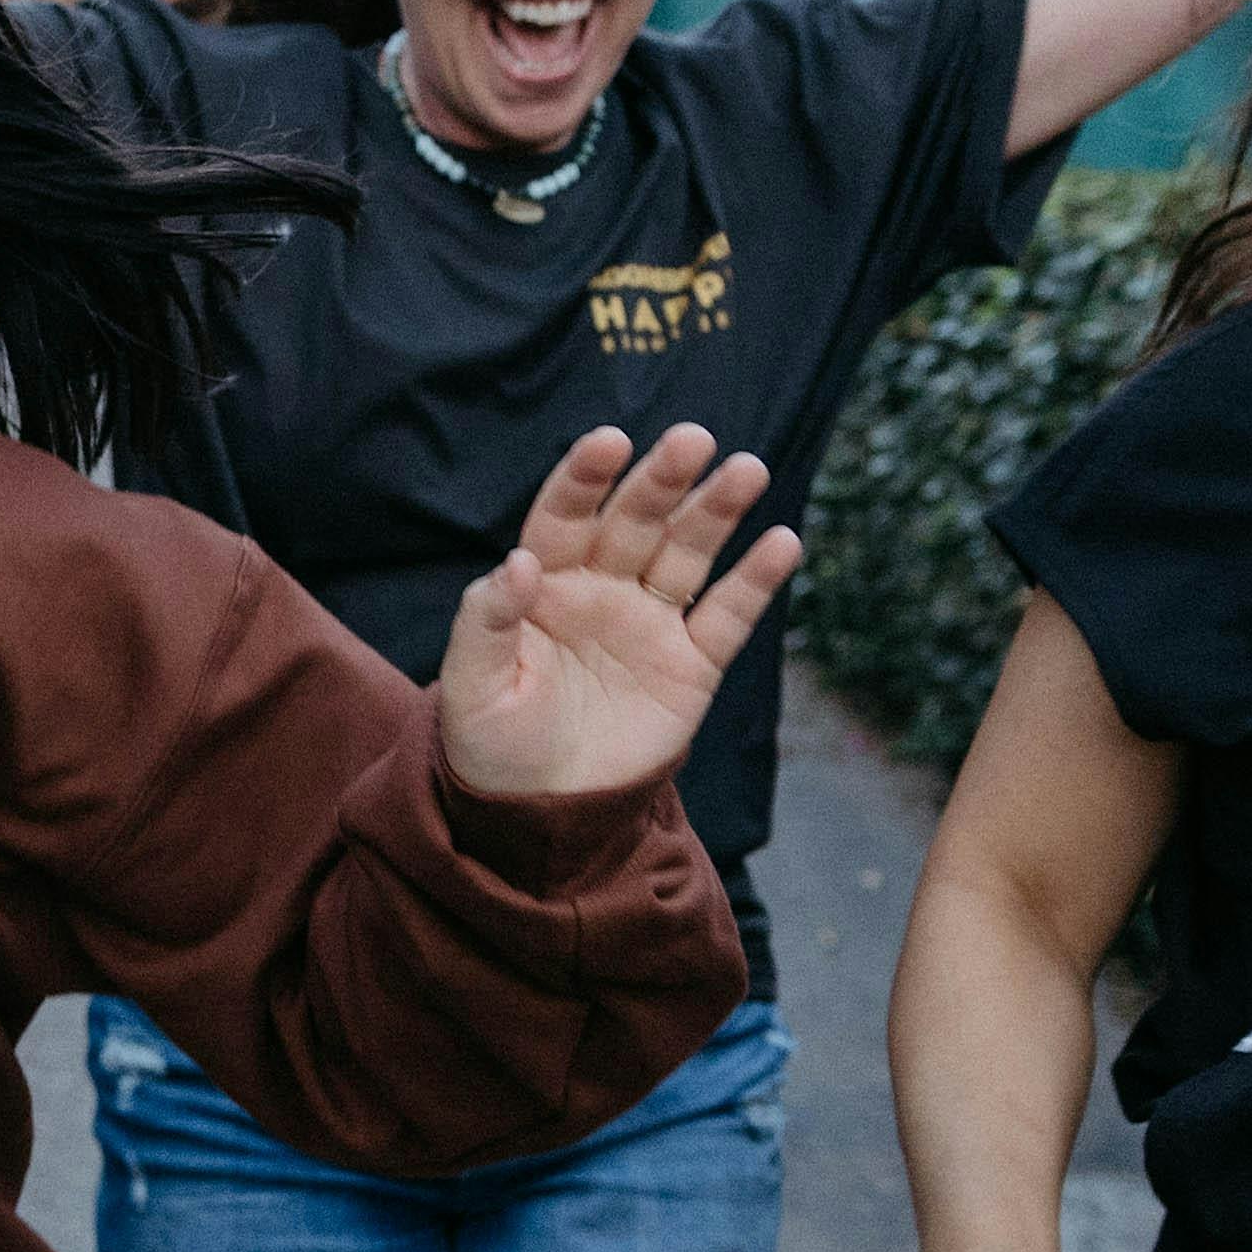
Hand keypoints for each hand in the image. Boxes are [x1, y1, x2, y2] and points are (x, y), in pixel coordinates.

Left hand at [428, 423, 797, 802]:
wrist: (542, 814)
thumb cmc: (491, 745)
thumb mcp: (470, 688)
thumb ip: (487, 622)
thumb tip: (517, 561)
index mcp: (543, 584)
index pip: (565, 516)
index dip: (585, 477)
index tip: (608, 441)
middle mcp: (601, 588)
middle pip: (636, 521)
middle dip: (663, 480)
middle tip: (694, 438)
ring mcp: (650, 622)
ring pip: (688, 553)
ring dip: (717, 511)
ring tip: (746, 470)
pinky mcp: (692, 664)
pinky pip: (727, 615)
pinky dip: (755, 580)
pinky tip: (781, 542)